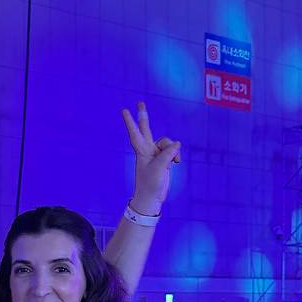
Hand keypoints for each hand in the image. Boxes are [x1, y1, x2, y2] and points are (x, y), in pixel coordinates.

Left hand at [121, 100, 180, 215]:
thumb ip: (168, 154)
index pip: (135, 134)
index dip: (131, 122)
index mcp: (142, 151)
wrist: (151, 198)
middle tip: (140, 102)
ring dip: (173, 150)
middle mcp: (148, 150)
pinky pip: (173, 150)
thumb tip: (177, 144)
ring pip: (167, 142)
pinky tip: (177, 163)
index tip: (124, 110)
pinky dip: (176, 155)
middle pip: (146, 129)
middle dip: (144, 116)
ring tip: (175, 162)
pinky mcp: (163, 159)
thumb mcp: (159, 168)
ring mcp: (156, 154)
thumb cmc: (150, 185)